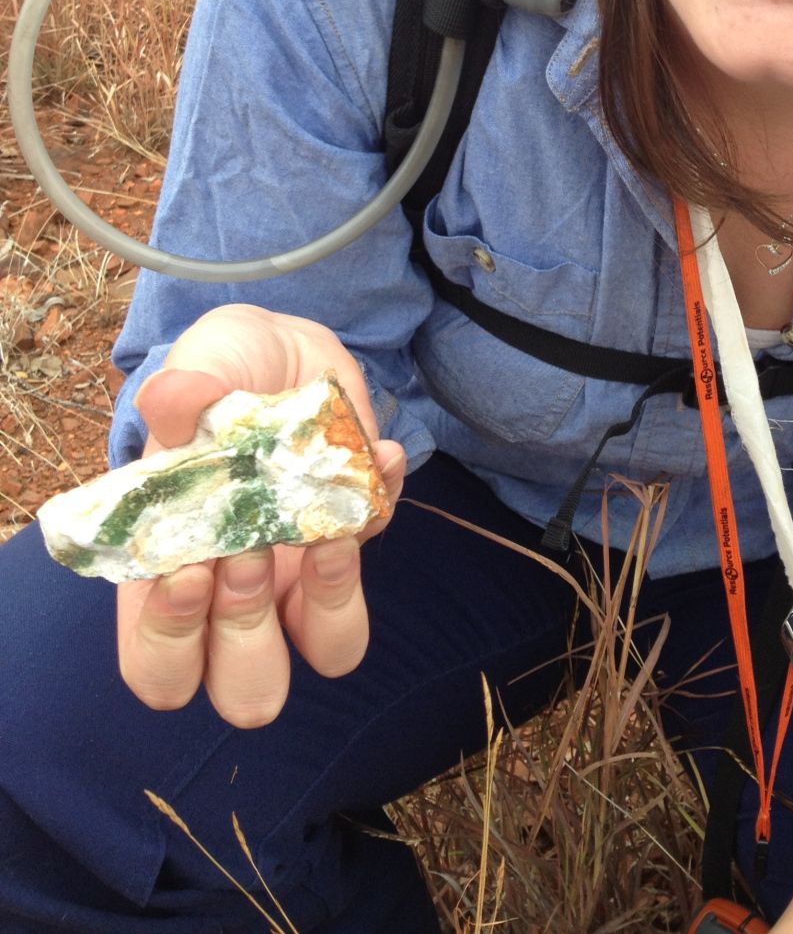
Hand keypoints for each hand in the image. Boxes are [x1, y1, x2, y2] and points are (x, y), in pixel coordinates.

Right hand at [116, 304, 405, 727]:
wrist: (278, 353)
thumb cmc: (214, 378)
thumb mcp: (193, 372)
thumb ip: (180, 393)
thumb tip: (172, 395)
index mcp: (167, 580)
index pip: (160, 671)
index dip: (173, 644)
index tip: (191, 569)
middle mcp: (236, 599)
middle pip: (247, 690)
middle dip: (250, 631)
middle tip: (250, 555)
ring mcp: (304, 576)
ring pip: (333, 650)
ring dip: (332, 602)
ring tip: (324, 536)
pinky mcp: (357, 536)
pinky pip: (378, 545)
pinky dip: (380, 504)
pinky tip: (376, 453)